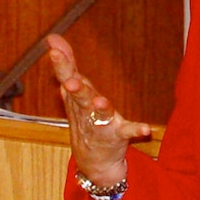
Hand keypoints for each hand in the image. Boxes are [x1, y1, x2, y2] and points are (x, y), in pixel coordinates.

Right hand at [46, 34, 151, 189]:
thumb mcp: (74, 91)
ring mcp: (101, 124)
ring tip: (101, 102)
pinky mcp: (117, 136)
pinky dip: (135, 130)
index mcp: (76, 97)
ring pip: (99, 114)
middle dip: (76, 89)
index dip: (61, 64)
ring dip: (100, 108)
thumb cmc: (84, 119)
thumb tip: (53, 37)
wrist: (93, 162)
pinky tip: (146, 128)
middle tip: (70, 82)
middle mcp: (86, 110)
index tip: (53, 49)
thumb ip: (67, 65)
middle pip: (80, 97)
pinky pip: (127, 132)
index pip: (67, 77)